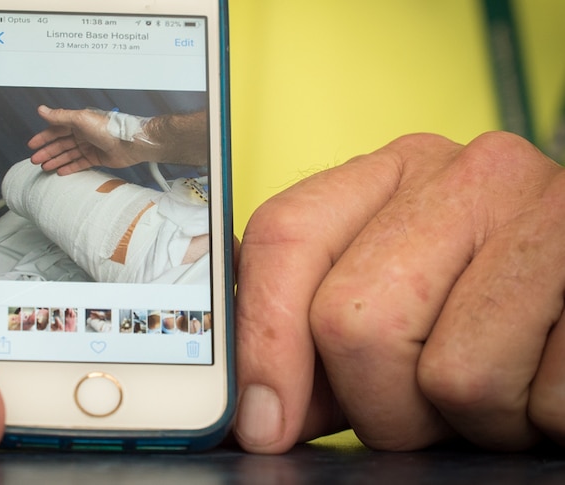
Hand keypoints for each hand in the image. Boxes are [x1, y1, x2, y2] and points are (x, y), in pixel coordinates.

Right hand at [28, 106, 153, 174]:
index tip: (32, 145)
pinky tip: (61, 171)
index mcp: (78, 122)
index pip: (55, 130)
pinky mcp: (96, 158)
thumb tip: (42, 110)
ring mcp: (89, 146)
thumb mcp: (80, 119)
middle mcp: (83, 133)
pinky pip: (79, 163)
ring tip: (45, 168)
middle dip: (47, 152)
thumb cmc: (109, 129)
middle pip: (60, 144)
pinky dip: (69, 167)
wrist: (130, 143)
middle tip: (36, 160)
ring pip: (68, 154)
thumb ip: (60, 116)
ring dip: (56, 160)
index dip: (43, 138)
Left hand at [234, 132, 564, 452]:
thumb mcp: (396, 298)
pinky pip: (549, 401)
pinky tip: (548, 376)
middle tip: (419, 409)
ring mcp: (549, 211)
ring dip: (470, 421)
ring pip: (454, 376)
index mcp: (393, 171)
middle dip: (379, 405)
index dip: (261, 340)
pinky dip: (542, 419)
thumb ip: (315, 341)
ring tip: (499, 384)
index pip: (285, 236)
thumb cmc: (492, 305)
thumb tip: (252, 411)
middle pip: (354, 321)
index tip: (263, 421)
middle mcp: (469, 173)